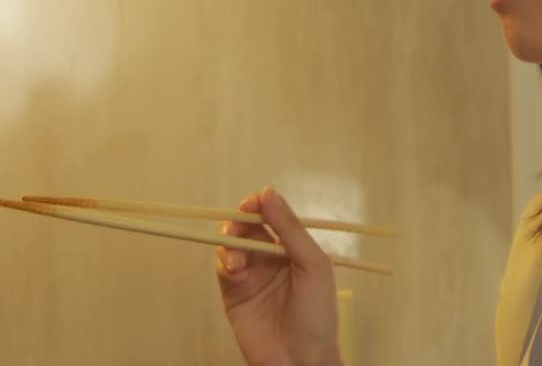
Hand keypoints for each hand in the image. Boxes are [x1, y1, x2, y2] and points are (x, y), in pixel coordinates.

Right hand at [216, 187, 342, 365]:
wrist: (301, 360)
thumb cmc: (317, 313)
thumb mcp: (312, 264)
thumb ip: (289, 228)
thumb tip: (267, 192)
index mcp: (295, 248)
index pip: (273, 216)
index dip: (260, 205)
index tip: (251, 202)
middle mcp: (272, 258)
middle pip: (248, 227)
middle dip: (239, 221)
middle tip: (238, 224)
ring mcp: (252, 275)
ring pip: (232, 245)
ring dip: (231, 242)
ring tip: (238, 259)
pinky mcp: (234, 293)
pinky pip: (223, 267)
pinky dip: (224, 261)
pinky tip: (233, 268)